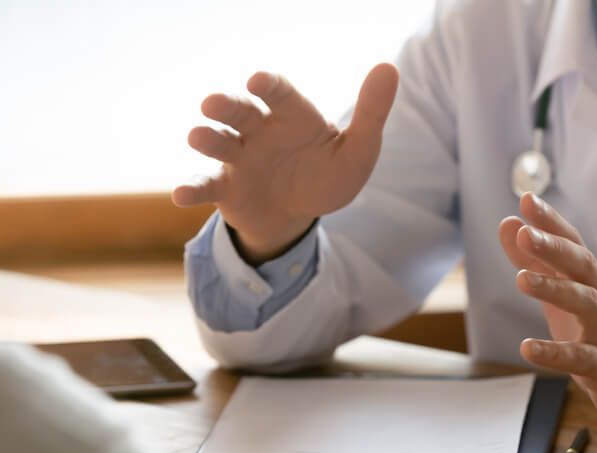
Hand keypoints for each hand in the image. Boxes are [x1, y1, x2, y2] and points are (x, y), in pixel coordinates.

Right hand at [172, 64, 398, 263]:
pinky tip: (180, 196)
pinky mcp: (226, 187)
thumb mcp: (358, 151)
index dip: (268, 85)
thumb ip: (371, 112)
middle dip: (226, 105)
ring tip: (197, 136)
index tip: (258, 81)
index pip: (278, 92)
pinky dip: (191, 188)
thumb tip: (389, 68)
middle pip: (240, 111)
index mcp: (291, 115)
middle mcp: (259, 130)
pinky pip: (206, 185)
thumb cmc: (327, 174)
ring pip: (219, 142)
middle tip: (212, 103)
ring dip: (207, 137)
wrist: (300, 213)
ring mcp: (239, 157)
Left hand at [498, 193, 596, 434]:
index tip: (527, 200)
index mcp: (592, 281)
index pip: (573, 244)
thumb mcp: (564, 297)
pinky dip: (555, 353)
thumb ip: (535, 262)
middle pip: (584, 266)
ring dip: (556, 290)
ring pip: (587, 305)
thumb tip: (508, 224)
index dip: (552, 222)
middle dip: (555, 248)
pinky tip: (527, 348)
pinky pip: (581, 358)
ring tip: (521, 281)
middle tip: (525, 235)